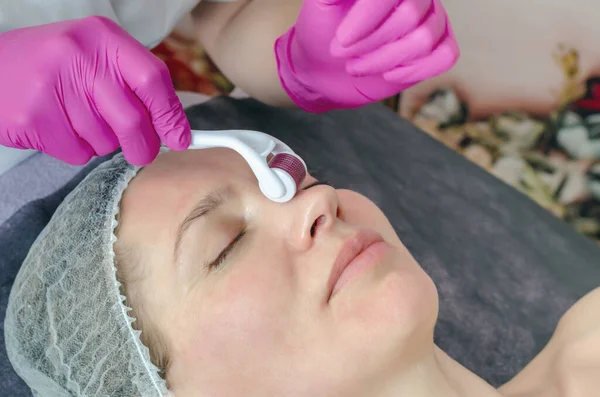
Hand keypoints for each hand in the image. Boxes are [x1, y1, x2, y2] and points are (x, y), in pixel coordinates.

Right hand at [0, 16, 190, 165]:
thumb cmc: (53, 66)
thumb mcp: (94, 57)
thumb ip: (134, 84)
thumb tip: (174, 128)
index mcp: (102, 36)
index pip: (153, 78)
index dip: (171, 115)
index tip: (180, 139)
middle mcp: (78, 55)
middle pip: (133, 120)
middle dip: (144, 146)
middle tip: (143, 152)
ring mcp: (53, 86)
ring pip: (106, 141)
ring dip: (102, 143)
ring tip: (78, 119)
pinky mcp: (34, 118)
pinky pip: (78, 152)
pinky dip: (77, 150)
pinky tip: (59, 127)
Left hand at [275, 0, 458, 112]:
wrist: (324, 65)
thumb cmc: (322, 31)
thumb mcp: (322, 4)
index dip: (369, 17)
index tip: (342, 40)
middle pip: (410, 17)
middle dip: (371, 43)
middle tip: (343, 54)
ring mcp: (431, 19)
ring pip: (423, 40)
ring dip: (385, 60)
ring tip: (357, 66)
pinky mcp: (438, 47)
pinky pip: (446, 56)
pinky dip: (416, 69)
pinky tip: (389, 74)